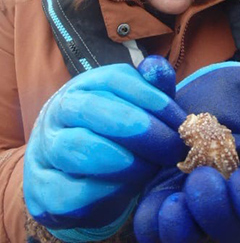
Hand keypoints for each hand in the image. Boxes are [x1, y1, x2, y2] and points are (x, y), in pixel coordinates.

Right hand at [23, 56, 185, 241]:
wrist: (77, 179)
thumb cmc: (118, 137)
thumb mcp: (139, 109)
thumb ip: (153, 90)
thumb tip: (157, 67)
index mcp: (86, 86)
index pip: (116, 80)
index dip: (153, 100)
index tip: (181, 123)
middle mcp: (60, 112)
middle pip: (94, 109)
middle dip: (141, 130)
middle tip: (172, 149)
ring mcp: (46, 148)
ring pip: (75, 146)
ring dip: (122, 160)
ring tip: (150, 168)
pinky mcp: (43, 188)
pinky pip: (68, 187)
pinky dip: (103, 188)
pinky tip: (128, 187)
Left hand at [135, 144, 239, 242]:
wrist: (203, 82)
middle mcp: (238, 204)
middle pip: (233, 232)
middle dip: (217, 213)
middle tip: (203, 179)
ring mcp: (199, 206)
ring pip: (194, 238)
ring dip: (183, 228)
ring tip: (176, 201)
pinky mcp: (164, 201)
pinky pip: (155, 230)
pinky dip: (154, 222)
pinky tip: (160, 200)